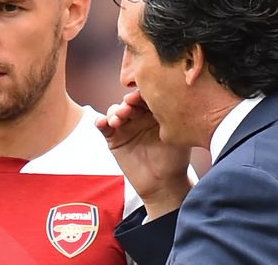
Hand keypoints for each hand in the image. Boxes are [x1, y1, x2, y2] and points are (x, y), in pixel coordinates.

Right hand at [96, 90, 191, 219]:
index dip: (143, 93)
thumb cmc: (176, 158)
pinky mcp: (114, 138)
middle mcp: (139, 116)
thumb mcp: (177, 134)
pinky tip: (101, 122)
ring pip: (115, 111)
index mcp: (156, 111)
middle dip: (128, 102)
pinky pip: (104, 127)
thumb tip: (173, 96)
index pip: (146, 96)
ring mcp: (126, 126)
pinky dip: (101, 122)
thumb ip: (172, 116)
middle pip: (129, 102)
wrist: (164, 183)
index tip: (142, 95)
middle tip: (128, 105)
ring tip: (118, 119)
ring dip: (114, 112)